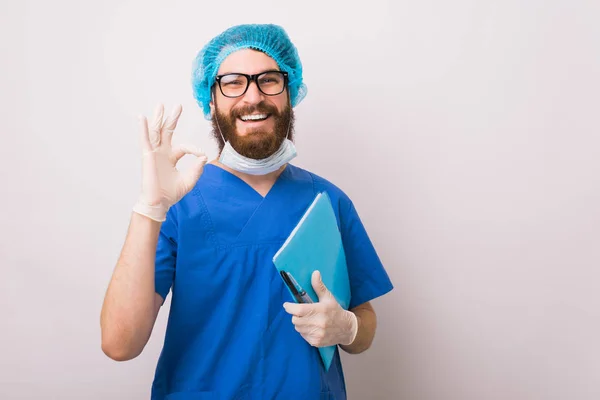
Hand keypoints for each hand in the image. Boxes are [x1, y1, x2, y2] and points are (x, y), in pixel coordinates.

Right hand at [133, 104, 207, 221]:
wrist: (160, 203)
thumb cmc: (172, 193)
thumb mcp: (189, 180)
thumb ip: (197, 169)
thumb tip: (204, 156)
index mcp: (172, 158)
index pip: (184, 147)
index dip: (194, 149)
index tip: (201, 155)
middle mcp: (162, 153)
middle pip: (167, 132)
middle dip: (172, 119)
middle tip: (178, 106)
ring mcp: (154, 153)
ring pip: (156, 132)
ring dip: (159, 118)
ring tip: (160, 105)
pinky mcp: (147, 155)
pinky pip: (145, 139)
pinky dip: (143, 128)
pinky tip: (142, 117)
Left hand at [283, 270, 357, 346]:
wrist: (347, 329)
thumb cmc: (335, 311)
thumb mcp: (328, 297)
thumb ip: (319, 286)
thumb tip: (315, 273)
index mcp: (320, 310)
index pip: (299, 310)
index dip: (290, 307)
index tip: (287, 305)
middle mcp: (318, 323)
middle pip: (295, 320)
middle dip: (295, 315)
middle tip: (301, 312)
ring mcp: (317, 334)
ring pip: (298, 328)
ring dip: (300, 323)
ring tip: (308, 319)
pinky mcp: (316, 342)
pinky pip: (302, 335)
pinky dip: (304, 331)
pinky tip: (312, 327)